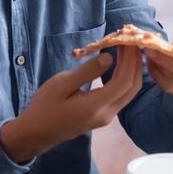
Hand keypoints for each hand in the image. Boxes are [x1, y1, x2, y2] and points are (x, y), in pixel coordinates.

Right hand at [0, 47, 143, 161]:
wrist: (36, 133)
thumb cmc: (44, 106)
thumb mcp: (61, 84)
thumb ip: (87, 72)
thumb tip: (109, 58)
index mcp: (96, 106)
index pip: (123, 81)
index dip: (130, 60)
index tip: (128, 41)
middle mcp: (107, 114)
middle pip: (132, 87)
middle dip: (136, 63)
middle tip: (132, 41)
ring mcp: (107, 117)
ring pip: (129, 92)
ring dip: (132, 71)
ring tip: (128, 50)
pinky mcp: (104, 116)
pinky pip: (122, 96)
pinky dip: (125, 79)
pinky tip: (120, 65)